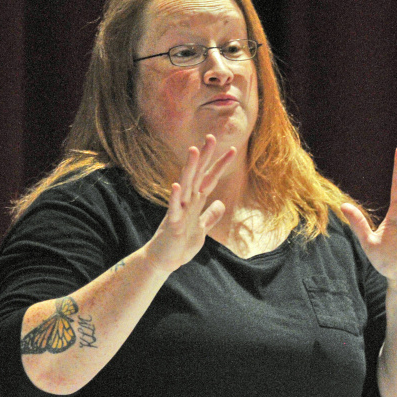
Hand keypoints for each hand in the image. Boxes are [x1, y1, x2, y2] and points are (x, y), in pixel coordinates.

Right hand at [145, 134, 233, 272]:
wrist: (163, 260)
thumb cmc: (180, 244)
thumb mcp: (201, 229)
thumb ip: (210, 215)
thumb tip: (221, 203)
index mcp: (194, 202)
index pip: (209, 179)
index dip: (220, 165)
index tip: (232, 149)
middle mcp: (186, 202)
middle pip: (197, 175)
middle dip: (204, 157)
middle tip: (211, 136)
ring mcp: (179, 211)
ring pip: (185, 185)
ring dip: (189, 168)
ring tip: (193, 150)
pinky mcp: (172, 224)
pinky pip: (173, 208)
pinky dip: (174, 197)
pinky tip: (176, 185)